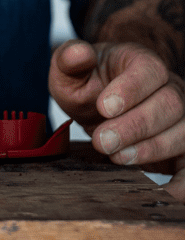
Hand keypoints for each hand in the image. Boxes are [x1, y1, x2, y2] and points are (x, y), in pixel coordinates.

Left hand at [49, 39, 184, 200]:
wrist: (97, 104)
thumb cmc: (85, 83)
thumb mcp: (68, 70)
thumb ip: (69, 59)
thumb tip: (77, 52)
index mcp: (140, 61)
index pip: (149, 70)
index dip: (130, 89)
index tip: (103, 107)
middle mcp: (168, 87)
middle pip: (169, 104)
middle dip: (135, 126)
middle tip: (102, 140)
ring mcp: (180, 117)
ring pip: (183, 132)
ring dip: (151, 149)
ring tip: (117, 156)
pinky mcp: (182, 145)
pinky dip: (182, 182)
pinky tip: (163, 192)